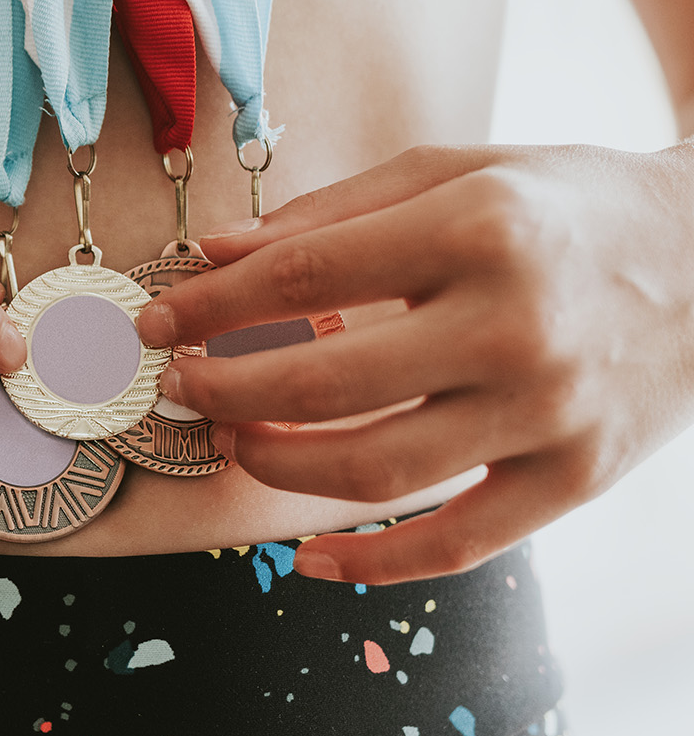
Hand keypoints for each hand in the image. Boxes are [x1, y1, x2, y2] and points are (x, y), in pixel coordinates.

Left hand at [135, 143, 693, 583]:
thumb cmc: (562, 205)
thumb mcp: (453, 172)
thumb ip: (326, 215)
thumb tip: (210, 255)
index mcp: (478, 228)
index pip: (305, 276)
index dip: (212, 304)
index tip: (158, 318)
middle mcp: (516, 324)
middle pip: (327, 382)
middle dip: (227, 390)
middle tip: (181, 384)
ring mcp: (550, 411)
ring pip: (379, 471)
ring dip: (280, 467)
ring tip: (237, 441)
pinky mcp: (576, 478)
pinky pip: (458, 543)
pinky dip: (373, 564)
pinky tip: (308, 558)